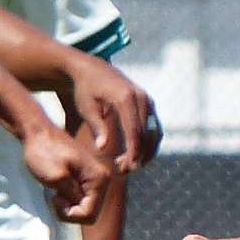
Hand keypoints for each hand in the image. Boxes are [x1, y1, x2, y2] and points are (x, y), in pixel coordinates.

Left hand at [21, 127, 113, 224]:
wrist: (38, 134)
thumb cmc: (44, 152)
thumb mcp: (56, 177)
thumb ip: (72, 195)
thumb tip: (83, 208)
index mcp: (99, 178)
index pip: (90, 214)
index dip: (69, 213)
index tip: (56, 198)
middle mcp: (103, 179)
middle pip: (90, 214)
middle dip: (70, 211)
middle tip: (55, 195)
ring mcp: (96, 179)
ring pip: (85, 209)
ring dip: (69, 206)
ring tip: (57, 191)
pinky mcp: (87, 179)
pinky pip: (81, 200)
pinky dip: (68, 200)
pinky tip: (59, 189)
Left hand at [59, 56, 160, 171]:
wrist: (92, 69)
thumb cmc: (85, 89)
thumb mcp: (86, 107)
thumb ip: (97, 126)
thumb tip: (102, 148)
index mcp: (126, 98)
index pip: (135, 131)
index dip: (133, 152)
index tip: (127, 168)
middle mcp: (141, 97)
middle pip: (146, 134)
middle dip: (138, 155)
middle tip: (124, 171)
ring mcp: (147, 99)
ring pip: (154, 132)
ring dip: (145, 151)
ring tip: (129, 166)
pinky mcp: (148, 103)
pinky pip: (154, 126)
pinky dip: (148, 142)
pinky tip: (136, 155)